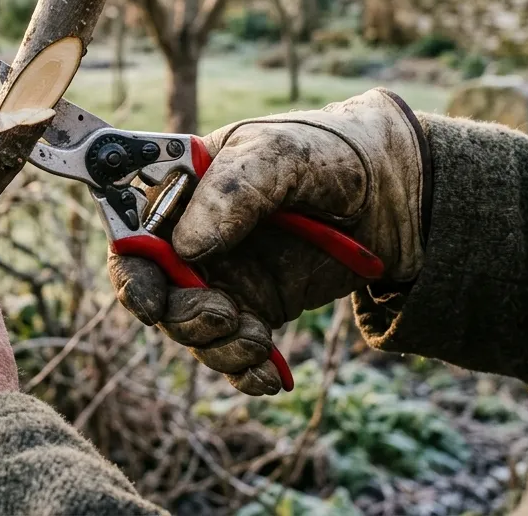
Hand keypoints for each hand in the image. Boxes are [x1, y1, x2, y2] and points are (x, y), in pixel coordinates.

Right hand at [110, 89, 427, 394]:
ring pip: (193, 329)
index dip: (130, 270)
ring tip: (257, 341)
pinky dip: (246, 371)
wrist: (397, 194)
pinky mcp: (258, 309)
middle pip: (157, 291)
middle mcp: (194, 237)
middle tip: (223, 315)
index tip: (148, 300)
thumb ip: (232, 193)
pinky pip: (235, 351)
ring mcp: (226, 276)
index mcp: (184, 192)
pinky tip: (269, 374)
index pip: (134, 233)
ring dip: (216, 347)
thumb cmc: (329, 153)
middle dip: (181, 316)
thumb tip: (184, 248)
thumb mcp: (282, 156)